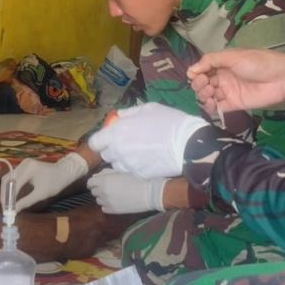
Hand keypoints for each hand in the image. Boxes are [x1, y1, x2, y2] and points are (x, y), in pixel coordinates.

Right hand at [11, 153, 88, 210]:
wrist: (64, 172)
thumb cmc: (55, 183)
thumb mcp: (41, 194)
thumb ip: (26, 202)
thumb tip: (14, 211)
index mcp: (29, 169)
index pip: (13, 184)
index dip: (8, 197)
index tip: (6, 209)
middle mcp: (24, 164)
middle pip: (7, 179)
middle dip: (5, 194)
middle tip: (4, 207)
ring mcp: (23, 164)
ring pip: (8, 178)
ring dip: (6, 191)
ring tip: (6, 203)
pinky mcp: (24, 166)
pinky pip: (13, 177)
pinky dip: (11, 187)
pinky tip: (11, 197)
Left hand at [87, 169, 166, 214]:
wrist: (147, 193)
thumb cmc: (135, 179)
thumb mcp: (119, 172)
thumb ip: (105, 173)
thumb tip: (97, 176)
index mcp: (103, 181)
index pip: (90, 182)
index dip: (94, 182)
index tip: (98, 182)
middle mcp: (102, 192)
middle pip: (93, 192)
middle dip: (98, 189)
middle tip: (107, 188)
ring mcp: (106, 202)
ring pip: (98, 200)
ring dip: (102, 197)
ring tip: (112, 195)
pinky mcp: (112, 211)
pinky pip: (104, 208)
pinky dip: (107, 205)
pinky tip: (115, 202)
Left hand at [88, 103, 206, 178]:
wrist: (189, 145)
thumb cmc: (169, 122)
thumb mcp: (149, 109)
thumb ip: (129, 113)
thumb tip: (119, 116)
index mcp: (118, 132)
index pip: (95, 142)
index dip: (100, 141)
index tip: (108, 138)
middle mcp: (118, 150)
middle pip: (105, 155)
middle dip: (112, 149)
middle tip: (125, 144)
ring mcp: (128, 165)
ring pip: (116, 165)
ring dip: (122, 160)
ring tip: (137, 154)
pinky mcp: (139, 175)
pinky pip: (130, 172)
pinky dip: (134, 168)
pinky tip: (146, 161)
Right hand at [187, 49, 284, 114]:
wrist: (280, 78)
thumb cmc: (258, 62)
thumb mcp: (233, 56)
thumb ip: (211, 61)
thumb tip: (191, 70)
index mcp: (222, 64)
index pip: (202, 69)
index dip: (196, 73)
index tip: (196, 75)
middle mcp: (223, 77)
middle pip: (202, 83)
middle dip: (199, 84)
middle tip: (206, 83)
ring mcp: (228, 92)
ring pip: (207, 95)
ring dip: (203, 94)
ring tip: (210, 92)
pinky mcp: (234, 104)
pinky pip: (217, 108)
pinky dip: (209, 107)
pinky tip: (211, 103)